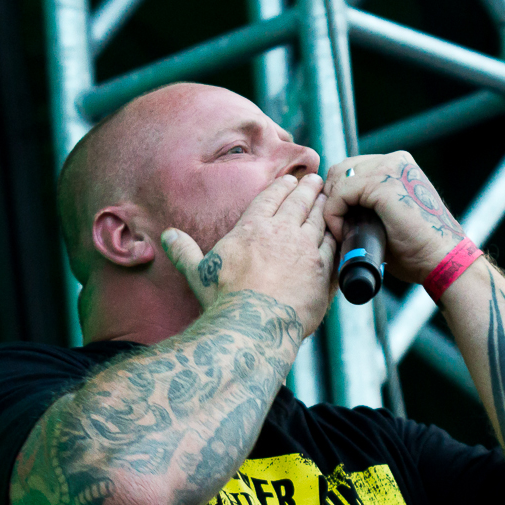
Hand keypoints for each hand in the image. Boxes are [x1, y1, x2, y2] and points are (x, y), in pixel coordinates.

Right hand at [161, 173, 336, 335]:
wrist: (253, 325)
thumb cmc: (223, 299)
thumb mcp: (198, 272)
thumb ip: (185, 251)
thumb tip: (167, 235)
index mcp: (252, 227)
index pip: (271, 197)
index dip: (282, 186)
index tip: (290, 179)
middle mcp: (282, 232)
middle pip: (300, 202)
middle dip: (307, 188)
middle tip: (314, 179)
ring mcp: (306, 250)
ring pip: (320, 220)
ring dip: (324, 206)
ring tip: (327, 199)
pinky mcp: (322, 270)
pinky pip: (333, 245)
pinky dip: (336, 234)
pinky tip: (338, 232)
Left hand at [323, 152, 465, 284]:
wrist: (441, 259)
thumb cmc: (417, 247)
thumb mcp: (389, 216)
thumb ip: (369, 204)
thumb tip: (340, 209)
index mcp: (397, 165)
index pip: (351, 169)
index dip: (338, 195)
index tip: (341, 223)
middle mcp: (394, 160)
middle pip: (341, 169)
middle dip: (332, 198)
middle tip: (339, 227)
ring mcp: (389, 168)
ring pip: (338, 179)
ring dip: (332, 207)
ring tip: (343, 232)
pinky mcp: (382, 184)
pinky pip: (340, 194)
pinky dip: (334, 215)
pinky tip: (344, 233)